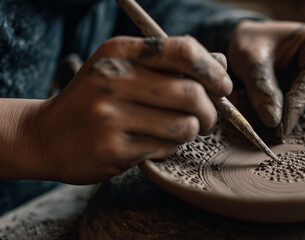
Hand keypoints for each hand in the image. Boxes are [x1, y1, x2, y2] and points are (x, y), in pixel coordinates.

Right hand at [34, 36, 231, 183]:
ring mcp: (111, 115)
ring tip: (177, 130)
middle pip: (192, 93)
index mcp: (121, 52)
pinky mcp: (113, 147)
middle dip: (211, 111)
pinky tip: (152, 144)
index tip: (223, 86)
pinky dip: (169, 148)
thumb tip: (221, 63)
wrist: (45, 135)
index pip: (184, 51)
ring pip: (185, 125)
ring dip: (191, 131)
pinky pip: (166, 148)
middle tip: (207, 118)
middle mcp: (114, 79)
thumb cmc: (95, 100)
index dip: (213, 70)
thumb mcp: (126, 70)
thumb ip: (173, 64)